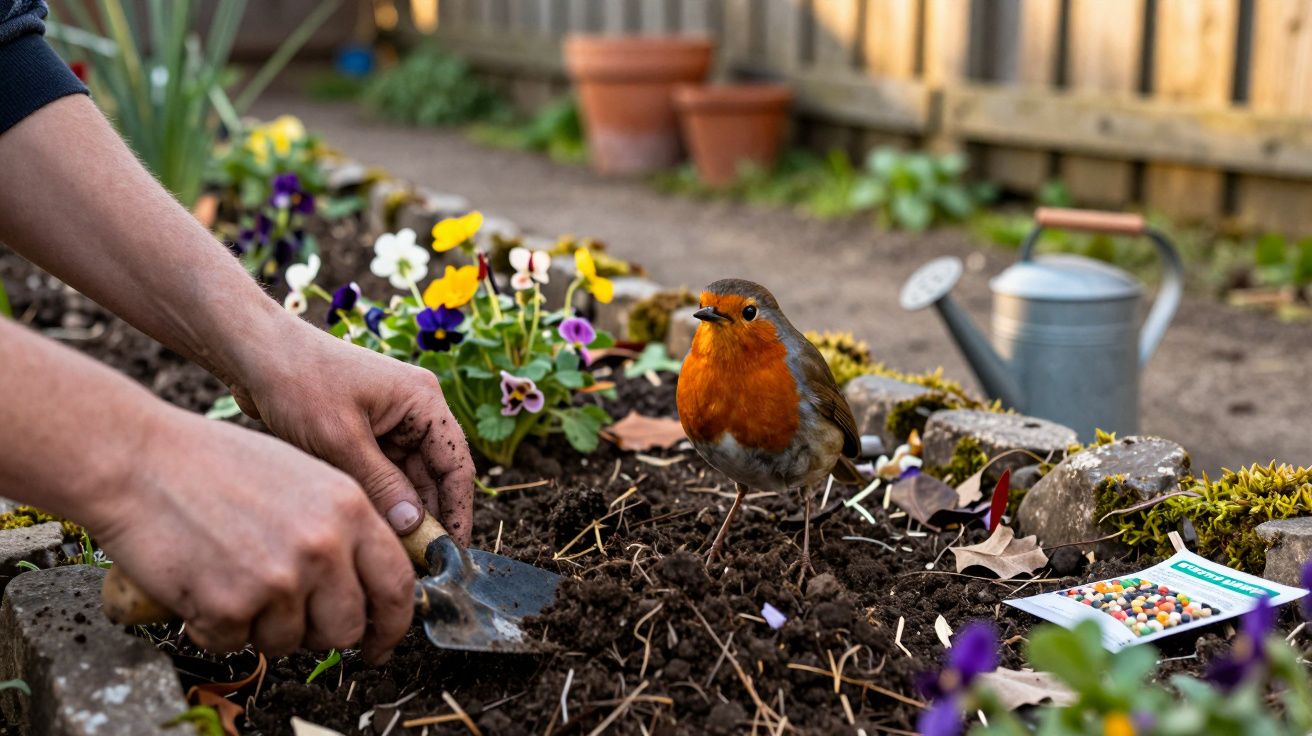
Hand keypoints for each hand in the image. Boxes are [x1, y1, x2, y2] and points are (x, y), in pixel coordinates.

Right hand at [93, 407, 413, 662]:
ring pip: (290, 642)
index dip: (394, 623)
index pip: (397, 584)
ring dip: (261, 626)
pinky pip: (234, 644)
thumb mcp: (306, 476)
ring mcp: (280, 578)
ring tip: (232, 578)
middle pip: (346, 627)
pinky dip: (213, 626)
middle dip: (319, 631)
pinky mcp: (231, 605)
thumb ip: (344, 525)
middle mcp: (324, 545)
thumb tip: (368, 581)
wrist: (138, 460)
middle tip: (288, 614)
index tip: (382, 641)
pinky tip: (200, 583)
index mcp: (350, 509)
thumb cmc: (215, 464)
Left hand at [231, 321, 475, 544]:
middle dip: (425, 518)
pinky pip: (380, 476)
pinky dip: (376, 500)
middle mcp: (413, 411)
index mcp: (423, 401)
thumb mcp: (340, 439)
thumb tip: (413, 528)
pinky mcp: (362, 434)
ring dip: (398, 512)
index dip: (459, 511)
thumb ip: (381, 485)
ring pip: (405, 480)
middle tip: (415, 564)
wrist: (251, 352)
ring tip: (388, 553)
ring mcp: (388, 423)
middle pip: (433, 477)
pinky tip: (367, 529)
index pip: (456, 464)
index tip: (450, 553)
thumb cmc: (297, 381)